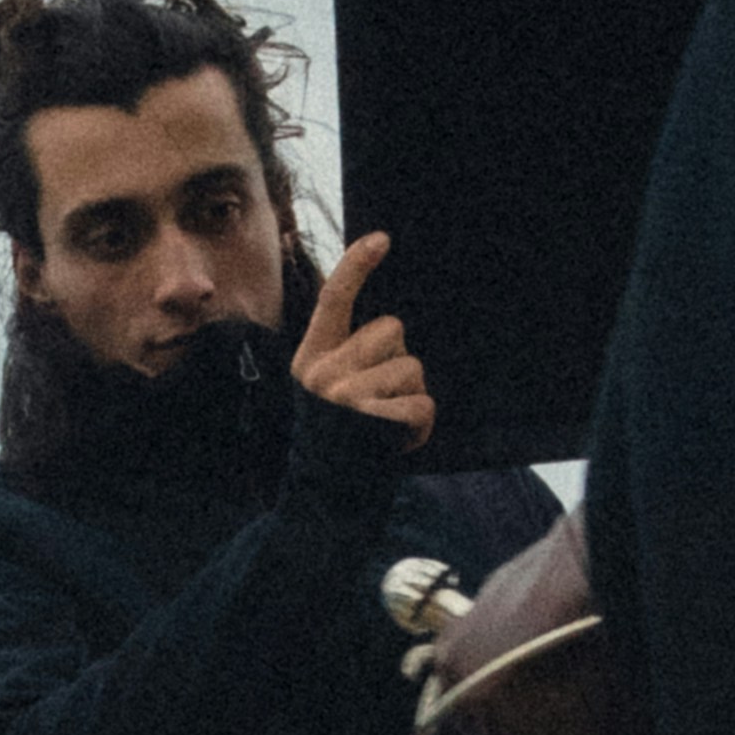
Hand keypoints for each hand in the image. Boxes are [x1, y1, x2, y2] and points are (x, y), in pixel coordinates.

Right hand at [291, 230, 431, 445]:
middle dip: (398, 359)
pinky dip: (420, 426)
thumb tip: (389, 327)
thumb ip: (347, 353)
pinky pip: (423, 406)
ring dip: (411, 397)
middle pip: (391, 330)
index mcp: (311, 358)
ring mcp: (347, 398)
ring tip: (385, 423)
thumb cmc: (338, 436)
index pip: (334, 300)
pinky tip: (398, 441)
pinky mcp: (373, 423)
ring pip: (413, 368)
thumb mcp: (327, 389)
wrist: (326, 494)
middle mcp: (324, 373)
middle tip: (377, 398)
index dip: (357, 267)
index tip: (381, 240)